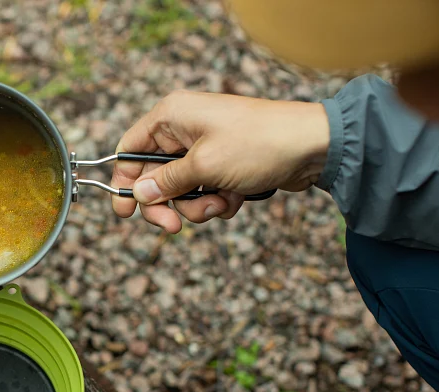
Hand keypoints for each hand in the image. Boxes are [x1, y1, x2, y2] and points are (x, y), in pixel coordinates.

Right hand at [111, 90, 329, 232]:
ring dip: (197, 205)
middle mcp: (183, 129)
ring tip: (221, 202)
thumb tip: (139, 194)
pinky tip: (237, 197)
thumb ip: (166, 182)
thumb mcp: (204, 166)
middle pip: (153, 177)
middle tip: (173, 227)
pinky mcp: (223, 164)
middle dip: (167, 203)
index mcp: (171, 116)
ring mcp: (204, 147)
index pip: (129, 151)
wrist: (314, 146)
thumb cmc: (259, 144)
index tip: (125, 214)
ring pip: (180, 190)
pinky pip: (204, 191)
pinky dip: (217, 201)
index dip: (123, 183)